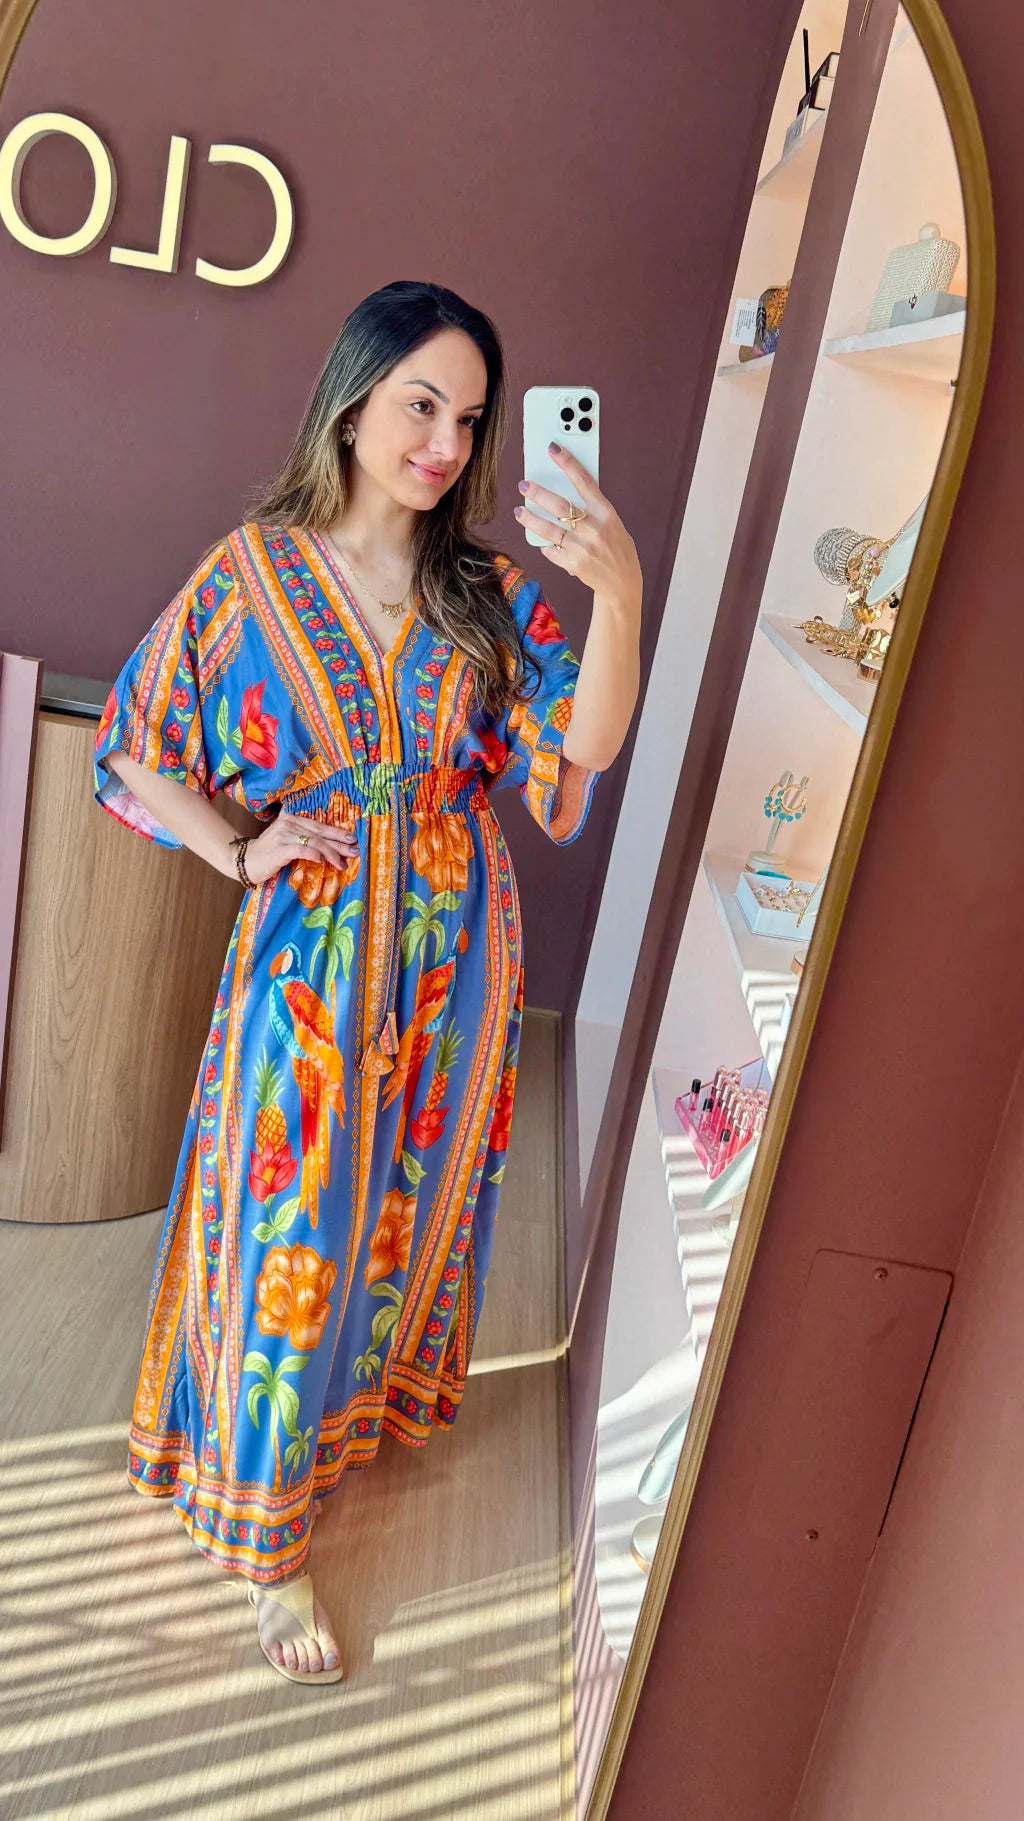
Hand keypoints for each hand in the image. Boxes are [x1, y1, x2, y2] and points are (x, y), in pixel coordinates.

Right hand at [243, 810, 359, 884]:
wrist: (245, 861)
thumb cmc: (268, 854)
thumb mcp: (286, 840)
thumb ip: (302, 838)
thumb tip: (327, 847)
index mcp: (292, 818)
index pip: (319, 826)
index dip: (336, 832)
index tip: (352, 839)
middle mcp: (288, 823)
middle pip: (319, 833)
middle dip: (339, 843)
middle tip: (355, 851)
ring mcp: (283, 835)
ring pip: (314, 842)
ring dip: (331, 853)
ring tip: (343, 863)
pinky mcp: (279, 849)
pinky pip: (301, 850)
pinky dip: (314, 854)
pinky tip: (323, 861)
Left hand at [514, 443, 641, 605]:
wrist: (622, 583)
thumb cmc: (615, 547)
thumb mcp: (611, 523)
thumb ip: (591, 509)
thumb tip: (562, 491)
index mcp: (606, 513)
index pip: (584, 482)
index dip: (567, 463)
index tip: (553, 449)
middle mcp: (595, 529)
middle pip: (560, 505)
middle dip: (538, 493)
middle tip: (524, 485)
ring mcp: (584, 548)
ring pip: (549, 529)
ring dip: (530, 519)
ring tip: (519, 511)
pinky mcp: (574, 564)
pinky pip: (551, 550)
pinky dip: (544, 545)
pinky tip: (541, 540)